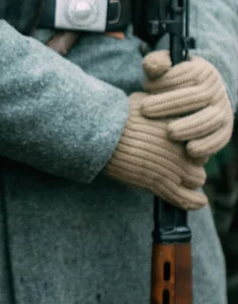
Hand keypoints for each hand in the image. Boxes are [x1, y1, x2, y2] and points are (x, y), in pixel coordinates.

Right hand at [104, 93, 207, 209]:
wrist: (103, 135)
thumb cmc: (117, 117)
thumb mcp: (142, 101)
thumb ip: (157, 106)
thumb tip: (154, 106)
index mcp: (181, 127)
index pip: (198, 138)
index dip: (187, 143)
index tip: (175, 145)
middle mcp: (183, 146)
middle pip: (200, 158)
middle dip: (190, 160)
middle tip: (173, 161)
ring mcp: (173, 167)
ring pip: (197, 178)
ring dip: (189, 179)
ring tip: (178, 178)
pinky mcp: (161, 184)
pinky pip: (186, 198)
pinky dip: (193, 200)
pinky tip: (198, 201)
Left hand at [141, 51, 233, 158]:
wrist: (192, 97)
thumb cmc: (169, 82)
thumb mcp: (163, 67)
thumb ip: (155, 63)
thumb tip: (155, 67)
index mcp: (203, 72)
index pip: (189, 74)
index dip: (167, 81)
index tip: (145, 87)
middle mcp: (215, 90)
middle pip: (198, 96)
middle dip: (171, 103)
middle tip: (145, 110)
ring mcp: (221, 110)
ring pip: (212, 118)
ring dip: (191, 126)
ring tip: (170, 132)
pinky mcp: (224, 130)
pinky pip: (220, 138)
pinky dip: (207, 145)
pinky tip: (190, 151)